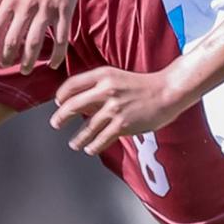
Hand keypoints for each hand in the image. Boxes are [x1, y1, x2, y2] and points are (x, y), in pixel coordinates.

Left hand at [0, 0, 84, 72]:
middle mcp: (26, 7)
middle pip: (13, 39)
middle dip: (7, 56)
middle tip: (5, 64)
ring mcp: (46, 11)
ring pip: (34, 42)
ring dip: (28, 60)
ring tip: (24, 70)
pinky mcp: (63, 12)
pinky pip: (60, 38)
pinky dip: (57, 54)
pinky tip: (53, 64)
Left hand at [50, 65, 190, 155]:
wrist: (167, 92)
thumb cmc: (143, 85)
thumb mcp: (117, 78)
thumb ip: (98, 88)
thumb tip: (78, 103)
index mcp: (103, 75)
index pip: (72, 84)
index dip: (61, 96)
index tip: (58, 103)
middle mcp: (106, 90)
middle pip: (73, 105)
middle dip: (61, 117)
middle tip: (56, 123)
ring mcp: (114, 109)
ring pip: (86, 127)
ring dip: (77, 138)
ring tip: (74, 143)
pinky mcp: (123, 125)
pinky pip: (101, 139)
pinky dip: (93, 146)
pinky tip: (90, 149)